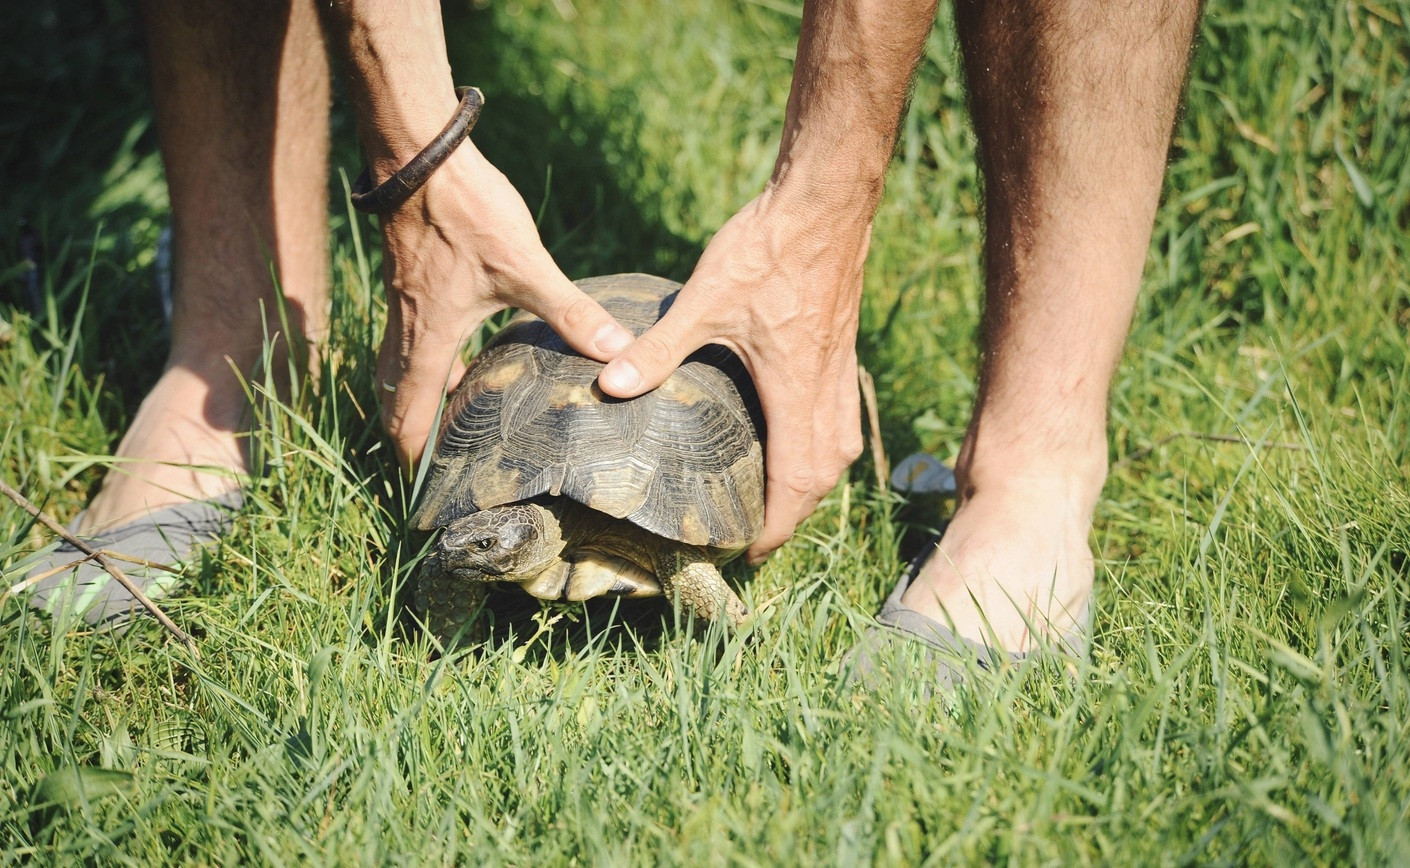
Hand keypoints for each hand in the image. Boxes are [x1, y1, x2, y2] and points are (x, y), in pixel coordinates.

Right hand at [376, 145, 632, 468]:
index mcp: (430, 338)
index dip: (413, 452)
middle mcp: (408, 327)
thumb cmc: (467, 213)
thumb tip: (617, 351)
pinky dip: (424, 358)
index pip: (410, 412)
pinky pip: (408, 335)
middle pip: (396, 395)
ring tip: (451, 412)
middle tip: (433, 459)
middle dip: (410, 429)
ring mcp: (403, 302)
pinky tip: (458, 348)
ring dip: (417, 393)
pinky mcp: (408, 278)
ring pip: (399, 364)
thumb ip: (570, 311)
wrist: (421, 156)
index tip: (422, 482)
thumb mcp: (526, 267)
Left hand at [598, 188, 869, 561]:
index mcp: (796, 391)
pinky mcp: (841, 350)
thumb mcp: (705, 301)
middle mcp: (826, 390)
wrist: (824, 201)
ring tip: (778, 497)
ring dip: (811, 482)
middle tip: (758, 536)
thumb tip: (608, 384)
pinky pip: (839, 418)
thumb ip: (659, 348)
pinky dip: (821, 446)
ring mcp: (840, 370)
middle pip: (821, 476)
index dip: (776, 526)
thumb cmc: (768, 250)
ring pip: (836, 449)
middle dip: (792, 515)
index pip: (795, 483)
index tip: (752, 553)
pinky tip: (796, 434)